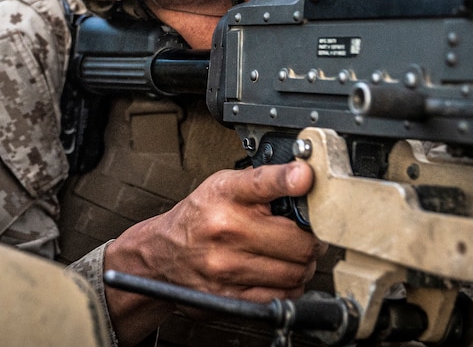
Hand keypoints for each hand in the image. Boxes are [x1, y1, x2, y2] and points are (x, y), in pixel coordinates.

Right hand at [103, 161, 322, 344]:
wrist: (162, 254)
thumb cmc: (200, 217)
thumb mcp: (225, 186)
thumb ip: (265, 182)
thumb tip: (307, 179)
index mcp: (224, 194)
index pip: (261, 182)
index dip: (287, 178)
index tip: (304, 177)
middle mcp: (224, 228)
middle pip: (298, 242)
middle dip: (310, 240)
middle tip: (305, 236)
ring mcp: (226, 266)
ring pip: (296, 272)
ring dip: (302, 266)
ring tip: (291, 256)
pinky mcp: (229, 296)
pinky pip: (282, 295)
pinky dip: (290, 286)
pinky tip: (278, 273)